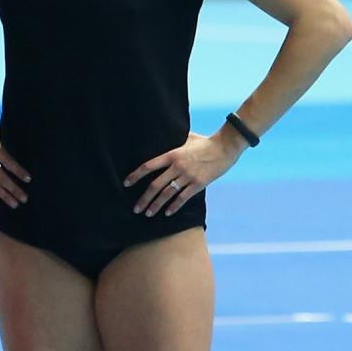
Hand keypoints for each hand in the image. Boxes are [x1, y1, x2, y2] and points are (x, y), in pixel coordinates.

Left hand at [125, 130, 243, 216]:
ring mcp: (188, 176)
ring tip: (148, 213)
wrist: (225, 147)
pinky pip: (183, 198)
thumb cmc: (205, 142)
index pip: (148, 166)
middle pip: (155, 185)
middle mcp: (177, 166)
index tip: (126, 183)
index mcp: (172, 155)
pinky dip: (174, 207)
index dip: (136, 175)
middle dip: (144, 199)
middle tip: (136, 208)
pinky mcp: (198, 184)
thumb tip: (164, 137)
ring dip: (156, 205)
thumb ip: (174, 141)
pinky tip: (167, 213)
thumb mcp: (187, 138)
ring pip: (167, 194)